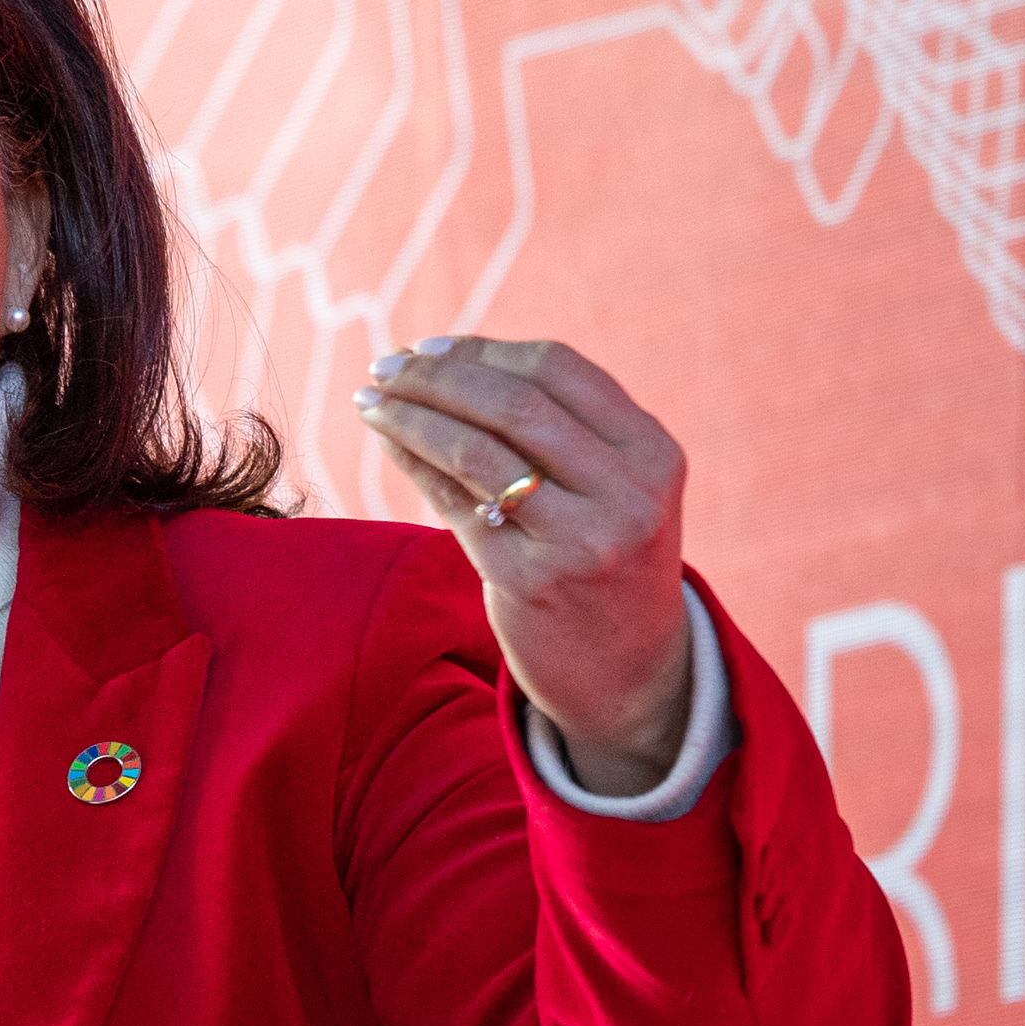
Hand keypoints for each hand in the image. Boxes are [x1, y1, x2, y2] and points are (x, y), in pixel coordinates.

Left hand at [353, 336, 691, 793]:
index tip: (429, 349)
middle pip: (512, 403)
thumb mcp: (618, 488)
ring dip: (411, 417)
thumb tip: (447, 360)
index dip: (482, 351)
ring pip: (475, 450)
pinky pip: (455, 505)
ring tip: (372, 403)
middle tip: (385, 370)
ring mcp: (579, 540)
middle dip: (437, 378)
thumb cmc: (610, 561)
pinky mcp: (530, 582)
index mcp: (652, 452)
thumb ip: (564, 427)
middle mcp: (626, 493)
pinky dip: (414, 465)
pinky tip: (390, 447)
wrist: (632, 676)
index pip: (556, 369)